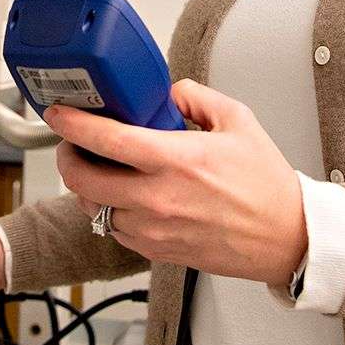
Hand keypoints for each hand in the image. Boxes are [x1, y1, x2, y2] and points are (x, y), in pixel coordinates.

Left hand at [47, 79, 306, 286]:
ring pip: (93, 208)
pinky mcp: (157, 251)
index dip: (71, 123)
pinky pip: (114, 231)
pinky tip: (124, 197)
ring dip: (87, 187)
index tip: (58, 112)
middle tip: (73, 144)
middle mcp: (158, 197)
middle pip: (82, 179)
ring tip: (99, 170)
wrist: (286, 238)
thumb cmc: (266, 185)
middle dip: (67, 157)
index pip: (106, 138)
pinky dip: (109, 212)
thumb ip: (196, 97)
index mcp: (176, 159)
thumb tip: (167, 92)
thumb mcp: (238, 121)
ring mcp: (154, 229)